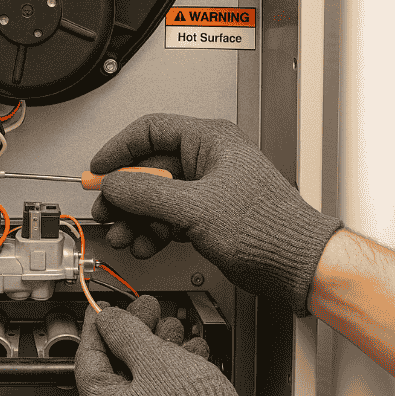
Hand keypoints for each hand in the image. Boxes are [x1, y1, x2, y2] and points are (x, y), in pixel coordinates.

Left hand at [75, 296, 270, 395]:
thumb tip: (109, 320)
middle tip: (147, 309)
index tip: (101, 308)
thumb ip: (126, 334)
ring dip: (161, 345)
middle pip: (119, 363)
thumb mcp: (153, 359)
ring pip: (146, 374)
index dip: (97, 326)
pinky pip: (165, 390)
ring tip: (174, 326)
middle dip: (137, 332)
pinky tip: (191, 349)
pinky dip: (177, 367)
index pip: (88, 357)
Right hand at [91, 114, 341, 315]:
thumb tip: (114, 185)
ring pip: (156, 198)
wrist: (296, 265)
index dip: (118, 149)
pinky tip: (146, 244)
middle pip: (148, 170)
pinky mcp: (208, 216)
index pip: (150, 130)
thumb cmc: (268, 228)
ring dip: (136, 219)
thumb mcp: (195, 207)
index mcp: (210, 140)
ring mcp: (207, 189)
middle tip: (107, 212)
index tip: (98, 169)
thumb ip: (146, 194)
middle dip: (125, 196)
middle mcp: (207, 160)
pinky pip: (168, 217)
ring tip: (125, 236)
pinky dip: (153, 231)